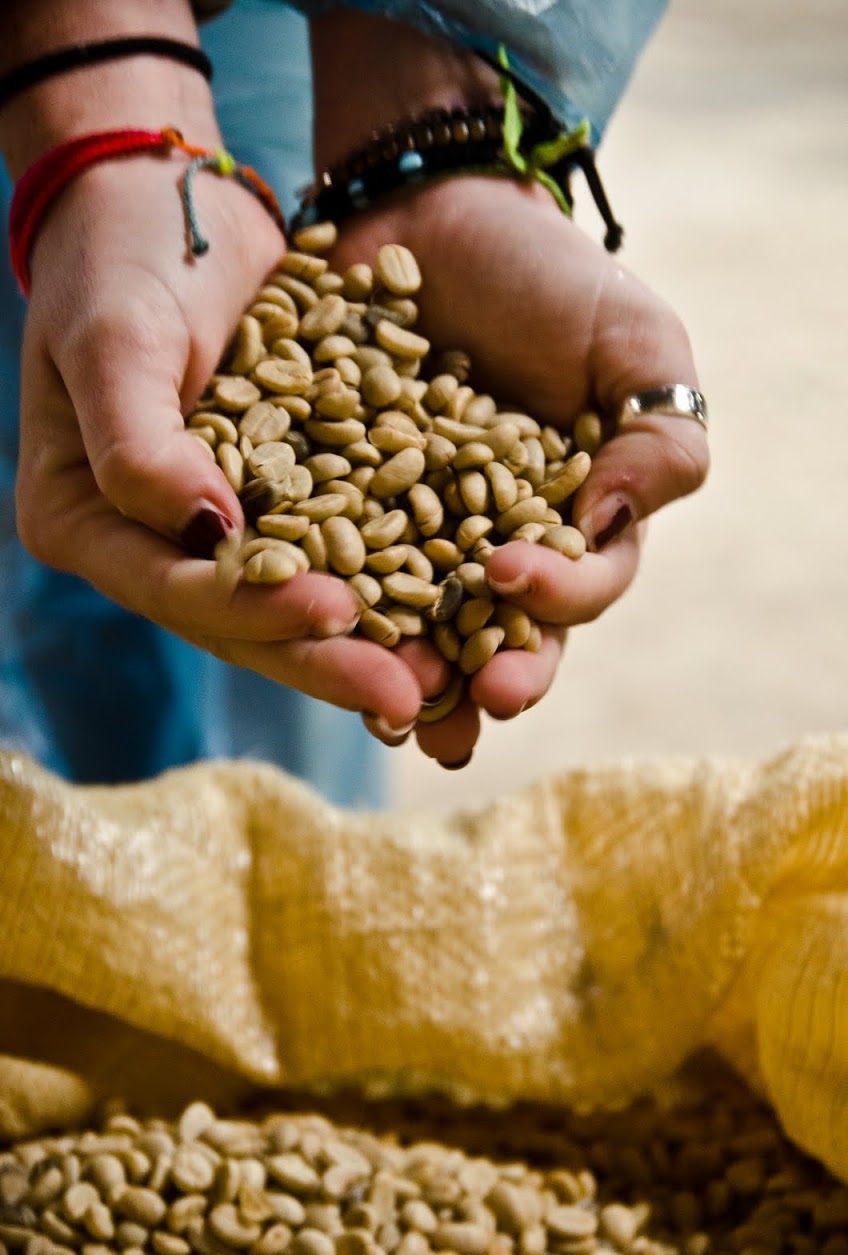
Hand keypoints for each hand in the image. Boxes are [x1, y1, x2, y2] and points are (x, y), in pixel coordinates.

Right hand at [13, 159, 434, 732]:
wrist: (167, 200)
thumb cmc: (119, 257)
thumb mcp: (116, 340)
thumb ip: (140, 443)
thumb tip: (207, 531)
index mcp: (89, 520)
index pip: (174, 588)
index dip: (254, 610)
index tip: (335, 613)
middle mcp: (151, 541)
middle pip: (242, 621)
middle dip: (327, 660)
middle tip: (409, 697)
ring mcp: (217, 526)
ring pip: (296, 601)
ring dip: (371, 641)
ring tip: (446, 680)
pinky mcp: (279, 498)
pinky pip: (337, 549)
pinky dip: (390, 579)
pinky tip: (453, 607)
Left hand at [332, 176, 707, 764]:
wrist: (432, 211)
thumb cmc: (549, 278)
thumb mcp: (635, 342)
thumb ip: (660, 437)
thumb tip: (614, 522)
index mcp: (569, 524)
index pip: (577, 589)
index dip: (551, 605)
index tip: (509, 578)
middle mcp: (487, 547)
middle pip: (491, 636)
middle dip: (477, 680)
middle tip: (456, 714)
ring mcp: (403, 536)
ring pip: (406, 625)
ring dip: (395, 672)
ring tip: (381, 710)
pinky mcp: (326, 509)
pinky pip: (317, 565)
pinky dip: (310, 599)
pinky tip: (292, 626)